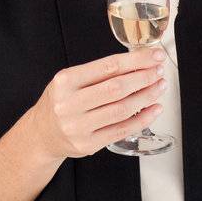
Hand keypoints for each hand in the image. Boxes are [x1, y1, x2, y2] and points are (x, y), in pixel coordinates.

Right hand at [24, 49, 165, 162]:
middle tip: (159, 71)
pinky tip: (154, 109)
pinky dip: (142, 119)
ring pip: (122, 109)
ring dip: (146, 97)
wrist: (43, 133)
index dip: (136, 60)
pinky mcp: (88, 144)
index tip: (154, 56)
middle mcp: (70, 104)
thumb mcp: (69, 80)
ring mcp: (79, 126)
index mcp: (66, 81)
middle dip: (144, 77)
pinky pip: (122, 130)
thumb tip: (137, 63)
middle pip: (116, 88)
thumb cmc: (61, 101)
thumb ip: (97, 73)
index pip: (108, 66)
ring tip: (159, 87)